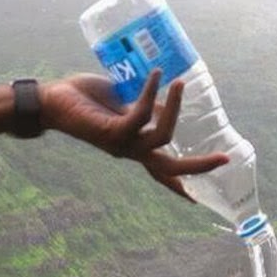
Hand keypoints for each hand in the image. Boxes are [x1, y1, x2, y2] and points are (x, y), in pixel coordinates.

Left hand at [39, 70, 228, 200]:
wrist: (50, 101)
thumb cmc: (83, 100)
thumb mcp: (121, 104)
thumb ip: (142, 106)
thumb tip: (167, 101)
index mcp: (133, 147)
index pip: (159, 172)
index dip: (178, 186)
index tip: (195, 201)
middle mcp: (130, 151)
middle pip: (170, 168)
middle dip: (199, 167)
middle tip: (225, 159)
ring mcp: (122, 145)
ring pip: (163, 137)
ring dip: (176, 108)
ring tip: (180, 83)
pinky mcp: (113, 132)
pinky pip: (142, 115)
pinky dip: (152, 93)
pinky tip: (157, 75)